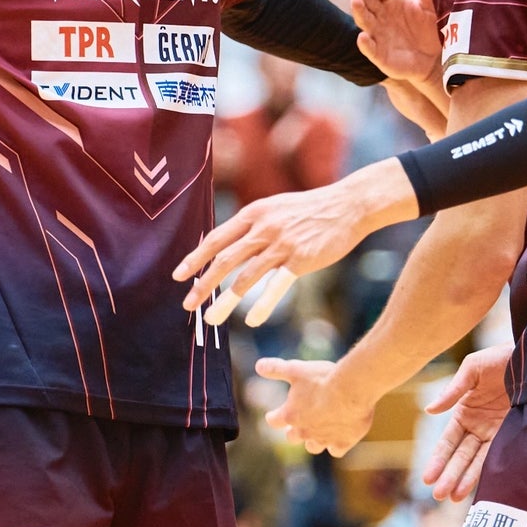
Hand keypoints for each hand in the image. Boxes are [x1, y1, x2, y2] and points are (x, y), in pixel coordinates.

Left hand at [175, 160, 417, 325]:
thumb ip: (253, 224)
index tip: (179, 276)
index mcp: (254, 213)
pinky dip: (262, 305)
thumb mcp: (275, 208)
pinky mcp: (301, 259)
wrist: (347, 206)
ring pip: (246, 277)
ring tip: (211, 319)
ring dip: (226, 301)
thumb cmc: (310, 210)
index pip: (217, 238)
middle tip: (188, 304)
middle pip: (225, 259)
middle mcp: (264, 228)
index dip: (196, 258)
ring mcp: (282, 244)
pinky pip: (276, 286)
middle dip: (203, 284)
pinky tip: (251, 321)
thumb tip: (228, 242)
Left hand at [257, 358, 374, 456]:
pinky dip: (336, 445)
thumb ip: (276, 369)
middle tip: (297, 425)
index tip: (272, 415)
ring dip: (313, 441)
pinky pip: (336, 451)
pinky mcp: (343, 443)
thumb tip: (258, 366)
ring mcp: (324, 439)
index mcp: (290, 415)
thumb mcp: (296, 369)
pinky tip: (340, 439)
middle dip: (293, 432)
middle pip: (292, 438)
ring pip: (313, 447)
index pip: (274, 421)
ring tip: (318, 433)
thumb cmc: (322, 378)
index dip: (273, 417)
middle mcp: (304, 431)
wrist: (351, 391)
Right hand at [351, 0, 441, 86]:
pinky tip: (363, 38)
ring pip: (365, 22)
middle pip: (368, 2)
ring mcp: (379, 35)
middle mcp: (382, 16)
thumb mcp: (431, 5)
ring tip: (356, 2)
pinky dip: (366, 44)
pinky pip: (371, 49)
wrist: (436, 58)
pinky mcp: (380, 55)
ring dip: (359, 12)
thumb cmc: (431, 27)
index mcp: (393, 0)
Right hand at [421, 346, 512, 501]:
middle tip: (438, 495)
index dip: (437, 459)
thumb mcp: (472, 369)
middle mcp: (478, 426)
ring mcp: (496, 433)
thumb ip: (452, 391)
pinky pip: (499, 457)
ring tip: (453, 498)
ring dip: (465, 479)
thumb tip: (429, 410)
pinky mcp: (514, 435)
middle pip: (460, 456)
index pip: (447, 442)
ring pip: (477, 461)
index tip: (427, 478)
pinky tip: (480, 488)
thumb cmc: (499, 358)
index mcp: (464, 412)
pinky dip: (488, 472)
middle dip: (448, 475)